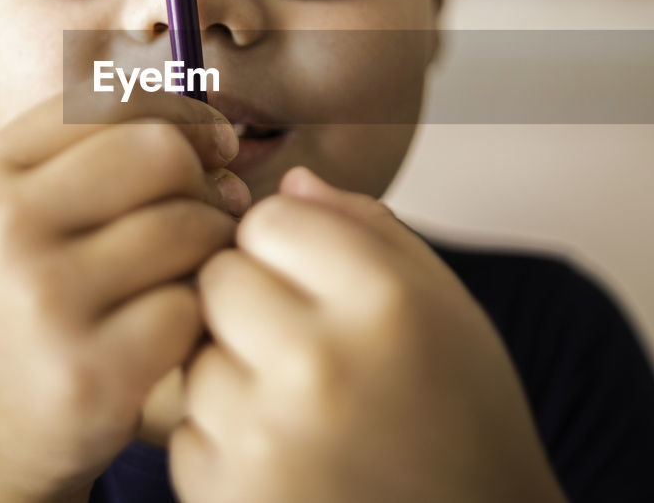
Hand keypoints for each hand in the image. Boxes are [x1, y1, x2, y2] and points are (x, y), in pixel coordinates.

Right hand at [0, 90, 249, 502]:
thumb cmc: (17, 314)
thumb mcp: (15, 218)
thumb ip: (94, 157)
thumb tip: (218, 136)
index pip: (117, 101)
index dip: (186, 118)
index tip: (212, 150)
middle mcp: (5, 227)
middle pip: (162, 153)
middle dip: (201, 183)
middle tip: (204, 218)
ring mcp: (44, 301)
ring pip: (190, 227)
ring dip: (211, 251)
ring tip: (186, 277)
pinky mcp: (91, 373)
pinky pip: (192, 305)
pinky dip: (198, 318)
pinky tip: (171, 334)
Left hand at [170, 167, 565, 502]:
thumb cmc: (464, 420)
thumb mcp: (446, 307)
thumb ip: (370, 231)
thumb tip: (291, 182)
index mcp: (383, 301)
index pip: (270, 219)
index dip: (287, 246)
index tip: (316, 282)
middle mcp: (320, 364)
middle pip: (219, 278)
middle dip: (250, 301)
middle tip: (303, 343)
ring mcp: (268, 439)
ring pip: (196, 355)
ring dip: (233, 373)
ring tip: (301, 409)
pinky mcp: (233, 499)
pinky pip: (188, 434)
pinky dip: (225, 443)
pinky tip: (288, 458)